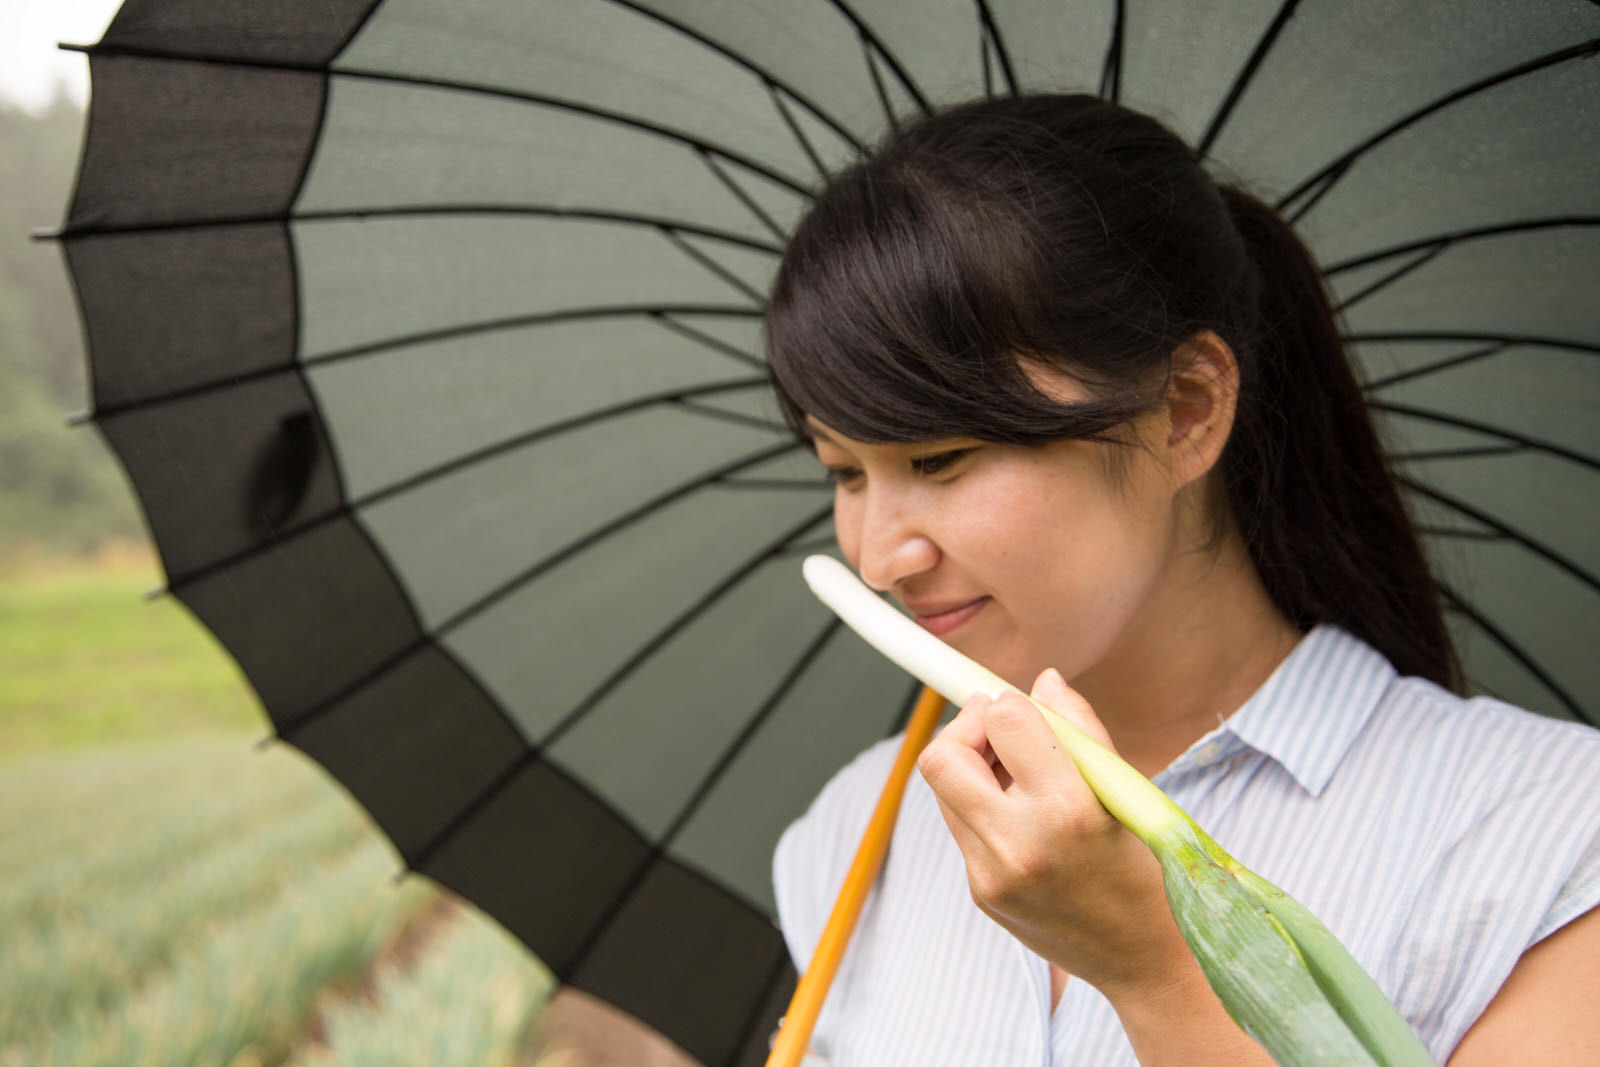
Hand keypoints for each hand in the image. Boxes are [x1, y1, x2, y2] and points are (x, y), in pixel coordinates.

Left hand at [915, 668, 1188, 999]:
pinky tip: (1019, 814)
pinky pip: (961, 828)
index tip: (1021, 706)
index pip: (1005, 721)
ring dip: (971, 766)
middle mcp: (1021, 843)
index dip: (1009, 702)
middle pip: (943, 757)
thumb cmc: (1145, 866)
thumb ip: (1080, 727)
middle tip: (995, 727)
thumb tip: (1042, 680)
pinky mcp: (981, 893)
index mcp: (1068, 809)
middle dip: (965, 729)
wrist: (1145, 959)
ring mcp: (993, 874)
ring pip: (944, 790)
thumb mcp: (1127, 790)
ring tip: (1014, 772)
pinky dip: (981, 806)